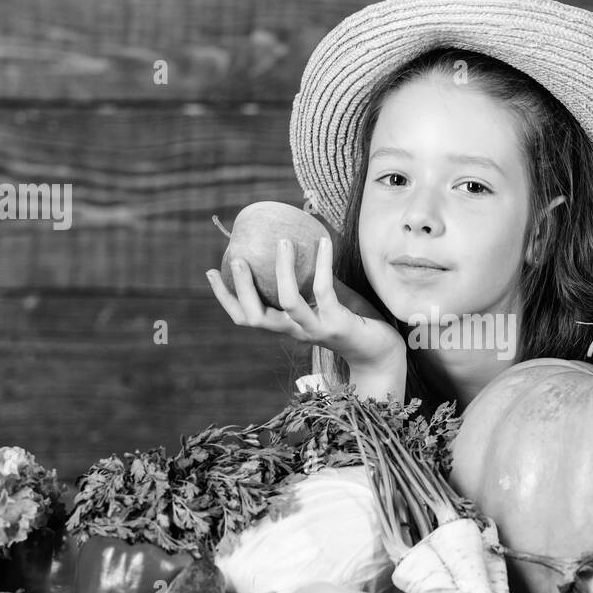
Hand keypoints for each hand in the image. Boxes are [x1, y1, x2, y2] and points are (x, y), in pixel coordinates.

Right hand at [206, 236, 405, 370]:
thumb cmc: (353, 320)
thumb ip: (306, 280)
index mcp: (285, 327)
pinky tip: (323, 241)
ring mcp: (315, 329)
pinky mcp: (337, 322)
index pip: (246, 317)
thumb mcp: (323, 299)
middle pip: (255, 318)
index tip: (210, 273)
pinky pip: (323, 290)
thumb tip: (294, 240)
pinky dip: (321, 263)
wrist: (381, 351)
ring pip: (287, 302)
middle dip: (241, 289)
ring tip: (284, 241)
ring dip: (282, 270)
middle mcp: (295, 332)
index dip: (224, 298)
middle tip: (235, 259)